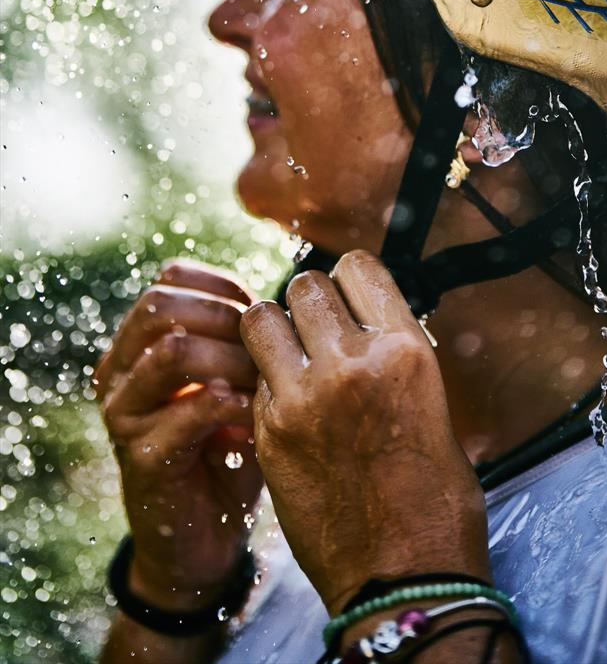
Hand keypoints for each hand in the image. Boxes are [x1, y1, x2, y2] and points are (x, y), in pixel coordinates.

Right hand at [94, 261, 263, 609]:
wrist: (207, 534)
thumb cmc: (231, 444)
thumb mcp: (237, 378)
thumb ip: (243, 337)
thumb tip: (282, 298)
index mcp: (139, 343)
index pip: (171, 278)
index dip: (223, 286)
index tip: (261, 313)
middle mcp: (119, 371)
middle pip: (161, 304)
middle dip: (226, 317)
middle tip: (269, 347)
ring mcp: (123, 415)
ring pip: (171, 350)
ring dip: (231, 358)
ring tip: (266, 380)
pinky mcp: (142, 458)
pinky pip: (189, 411)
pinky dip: (234, 404)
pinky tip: (259, 413)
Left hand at [240, 250, 489, 614]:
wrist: (403, 575)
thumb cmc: (434, 496)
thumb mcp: (434, 405)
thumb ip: (394, 355)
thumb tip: (370, 324)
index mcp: (405, 350)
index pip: (357, 266)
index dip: (349, 278)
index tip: (349, 295)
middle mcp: (352, 363)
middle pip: (305, 285)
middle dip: (311, 301)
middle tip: (318, 330)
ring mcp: (303, 397)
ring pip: (261, 318)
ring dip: (274, 329)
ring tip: (289, 353)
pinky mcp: (269, 432)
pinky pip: (254, 376)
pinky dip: (265, 380)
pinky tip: (285, 404)